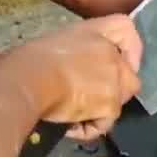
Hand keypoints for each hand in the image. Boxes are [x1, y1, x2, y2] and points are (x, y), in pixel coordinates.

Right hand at [10, 15, 142, 141]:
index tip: (118, 60)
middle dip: (112, 91)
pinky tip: (68, 125)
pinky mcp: (111, 105)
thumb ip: (74, 52)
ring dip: (98, 111)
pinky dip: (87, 129)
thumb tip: (63, 68)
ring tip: (71, 114)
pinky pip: (105, 123)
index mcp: (95, 32)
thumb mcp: (51, 45)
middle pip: (129, 76)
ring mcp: (115, 80)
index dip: (127, 46)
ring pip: (118, 102)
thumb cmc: (27, 61)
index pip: (125, 28)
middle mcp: (111, 54)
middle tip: (83, 97)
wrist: (28, 80)